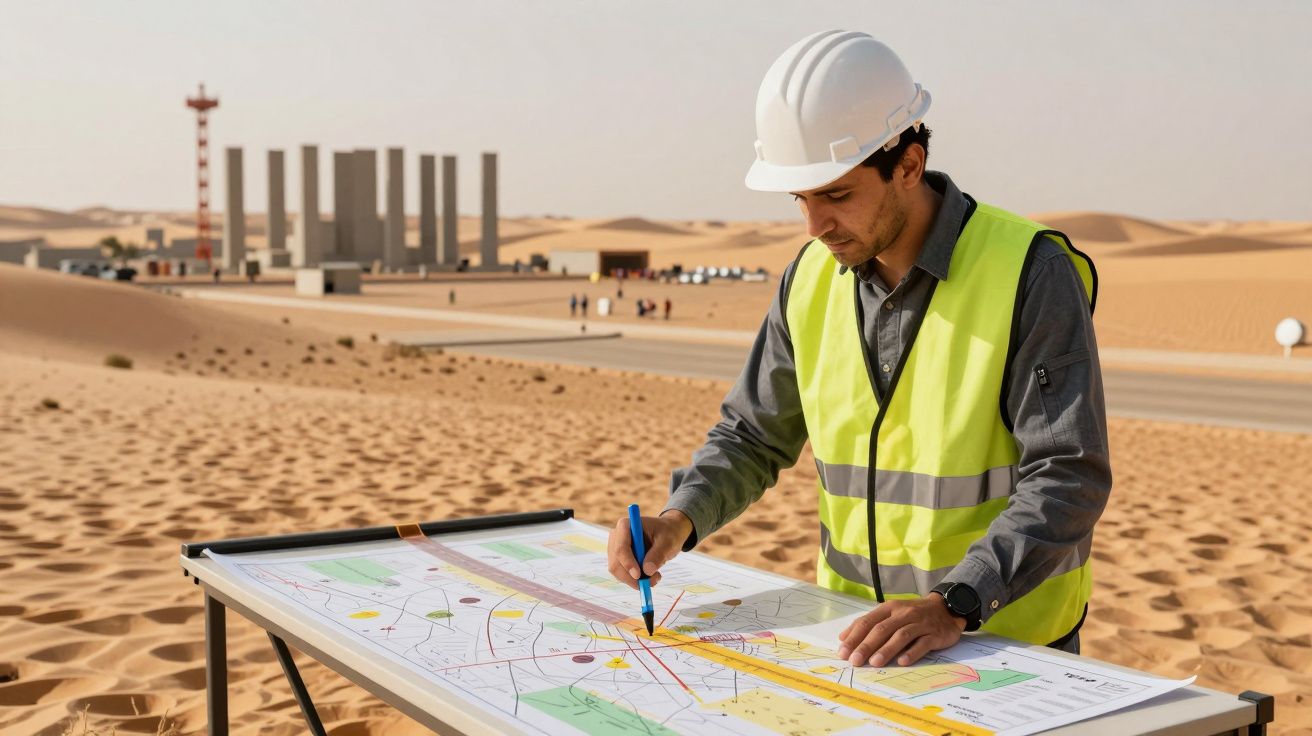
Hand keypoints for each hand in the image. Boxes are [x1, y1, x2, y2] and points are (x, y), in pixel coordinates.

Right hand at [606, 509, 692, 589]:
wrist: (668, 534)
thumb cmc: (668, 533)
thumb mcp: (668, 541)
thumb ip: (658, 554)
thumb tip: (647, 571)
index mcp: (626, 526)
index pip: (621, 548)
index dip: (628, 563)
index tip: (639, 575)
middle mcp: (617, 537)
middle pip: (616, 563)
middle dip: (632, 577)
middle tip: (653, 581)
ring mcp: (616, 549)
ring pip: (618, 572)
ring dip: (635, 581)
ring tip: (656, 577)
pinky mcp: (620, 560)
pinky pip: (623, 575)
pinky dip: (635, 580)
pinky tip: (650, 575)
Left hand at [836, 594, 965, 666]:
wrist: (946, 608)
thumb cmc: (913, 614)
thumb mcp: (891, 613)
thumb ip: (869, 624)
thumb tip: (844, 638)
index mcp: (890, 608)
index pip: (868, 621)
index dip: (854, 636)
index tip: (843, 651)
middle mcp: (903, 614)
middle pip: (882, 629)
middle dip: (866, 645)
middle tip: (855, 660)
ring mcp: (920, 623)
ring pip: (901, 636)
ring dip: (886, 649)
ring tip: (874, 663)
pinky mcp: (934, 634)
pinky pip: (922, 644)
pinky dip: (912, 653)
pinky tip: (902, 662)